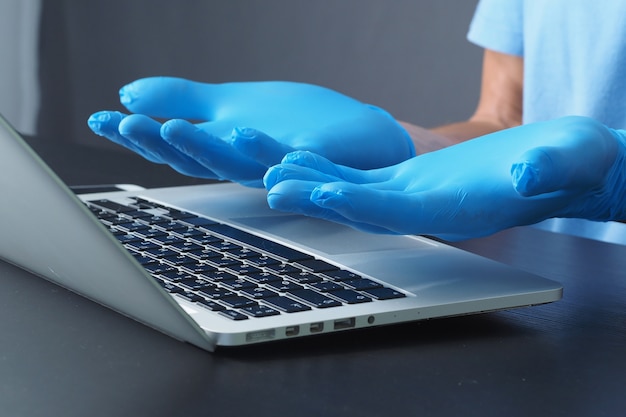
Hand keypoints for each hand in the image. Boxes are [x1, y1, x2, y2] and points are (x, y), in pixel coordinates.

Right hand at [87, 77, 413, 186]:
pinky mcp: (318, 161)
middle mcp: (248, 164)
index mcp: (226, 149)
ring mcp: (281, 165)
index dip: (136, 135)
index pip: (173, 145)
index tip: (99, 119)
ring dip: (204, 148)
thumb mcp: (232, 105)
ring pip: (237, 163)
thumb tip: (129, 94)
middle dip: (161, 143)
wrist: (363, 139)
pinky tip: (242, 133)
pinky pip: (290, 160)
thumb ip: (185, 100)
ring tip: (174, 128)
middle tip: (130, 124)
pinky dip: (266, 151)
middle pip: (198, 158)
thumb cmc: (300, 124)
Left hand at [264, 116, 625, 240]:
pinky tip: (304, 156)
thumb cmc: (568, 164)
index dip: (363, 204)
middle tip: (274, 187)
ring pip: (355, 191)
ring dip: (315, 181)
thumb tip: (529, 173)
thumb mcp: (569, 161)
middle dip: (319, 198)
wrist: (563, 165)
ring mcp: (414, 195)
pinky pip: (363, 174)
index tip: (324, 194)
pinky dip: (333, 166)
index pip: (402, 212)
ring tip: (273, 169)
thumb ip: (547, 171)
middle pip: (364, 207)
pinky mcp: (410, 179)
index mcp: (457, 210)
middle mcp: (426, 210)